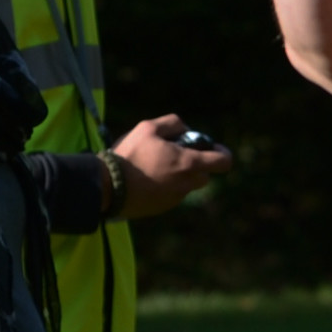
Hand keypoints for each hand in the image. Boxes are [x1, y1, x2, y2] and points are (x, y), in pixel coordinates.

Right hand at [109, 115, 231, 219]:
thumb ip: (172, 124)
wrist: (108, 187)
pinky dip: (166, 187)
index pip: (223, 162)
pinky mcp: (162, 208)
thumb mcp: (148, 128)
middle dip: (196, 164)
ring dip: (179, 176)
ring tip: (155, 166)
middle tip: (175, 155)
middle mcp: (187, 184)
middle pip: (204, 174)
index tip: (212, 149)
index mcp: (189, 164)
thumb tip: (185, 129)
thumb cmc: (130, 155)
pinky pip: (171, 195)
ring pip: (187, 185)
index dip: (222, 153)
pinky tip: (146, 179)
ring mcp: (175, 198)